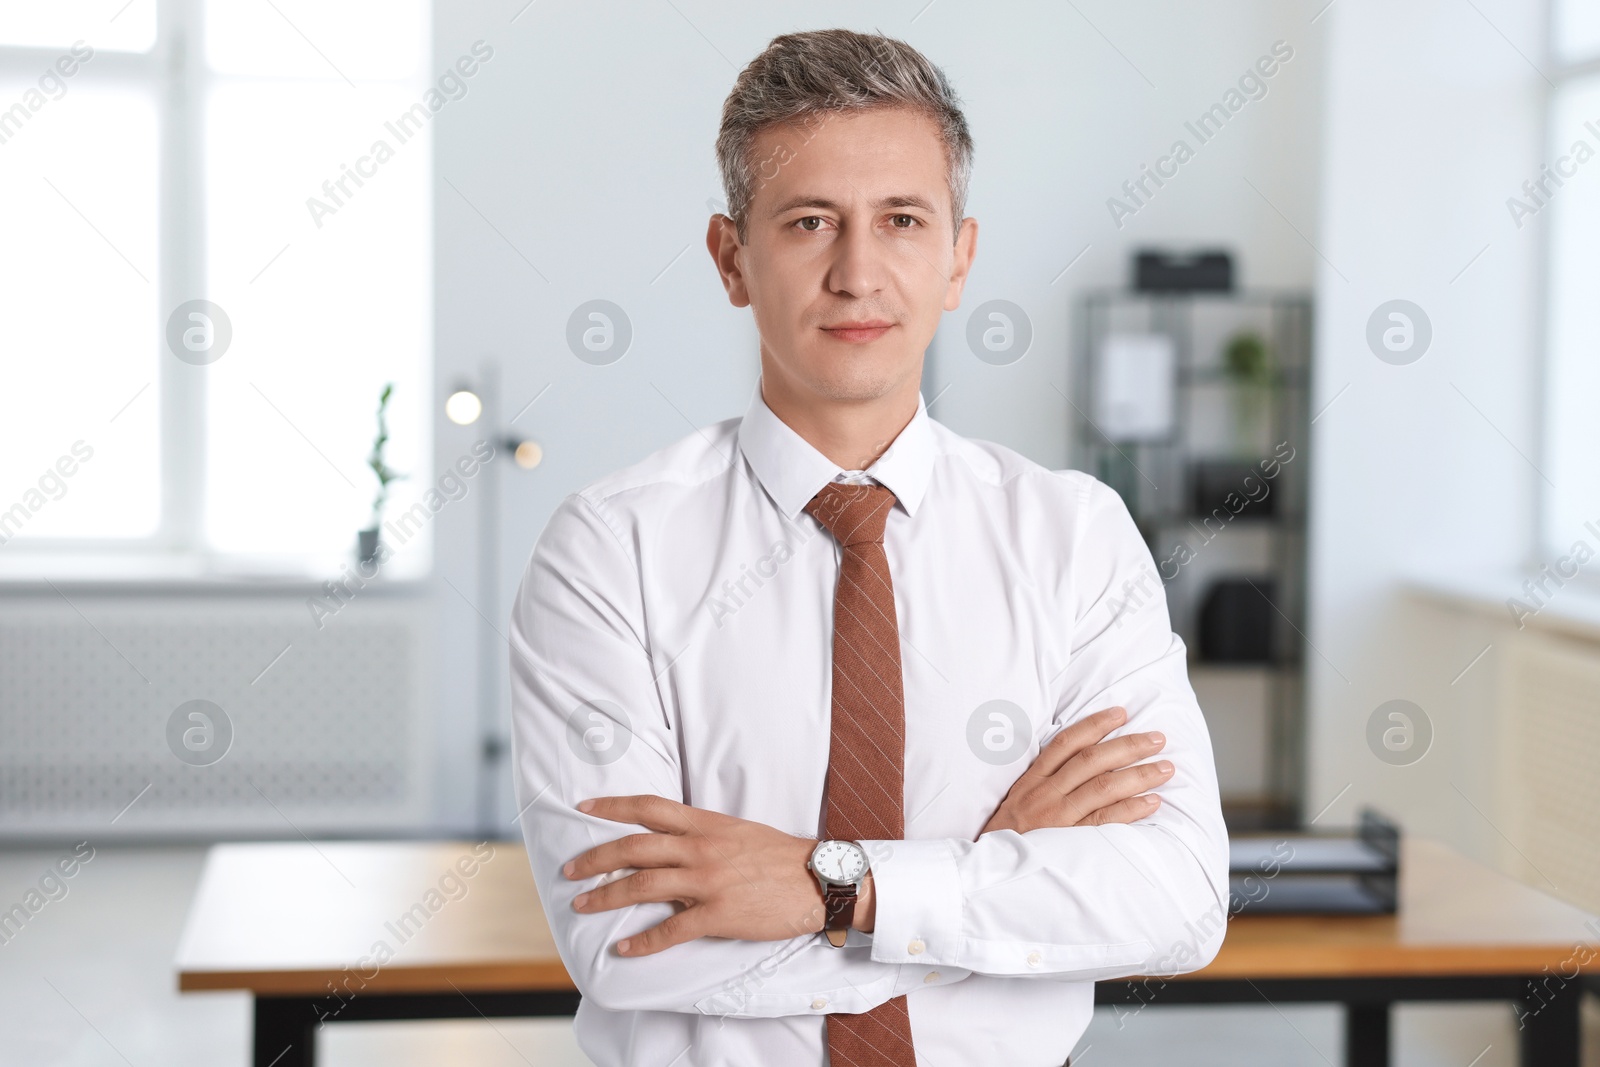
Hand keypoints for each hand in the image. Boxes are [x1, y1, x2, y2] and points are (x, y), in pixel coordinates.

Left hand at [564, 795, 826, 956]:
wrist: (819, 880)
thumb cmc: (780, 856)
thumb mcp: (738, 832)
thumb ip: (702, 834)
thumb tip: (670, 842)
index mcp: (705, 824)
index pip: (649, 807)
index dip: (612, 806)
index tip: (584, 807)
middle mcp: (700, 849)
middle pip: (634, 848)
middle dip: (595, 858)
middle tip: (569, 870)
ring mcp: (708, 882)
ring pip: (643, 885)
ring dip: (606, 896)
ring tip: (582, 905)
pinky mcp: (719, 915)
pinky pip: (672, 929)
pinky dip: (643, 941)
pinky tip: (624, 947)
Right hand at [981, 705, 1171, 834]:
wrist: (990, 868)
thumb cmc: (1008, 834)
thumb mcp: (1018, 799)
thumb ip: (1044, 779)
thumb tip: (1082, 759)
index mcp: (1033, 779)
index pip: (1066, 742)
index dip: (1095, 725)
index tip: (1121, 713)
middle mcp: (1046, 793)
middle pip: (1091, 761)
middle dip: (1128, 746)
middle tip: (1158, 739)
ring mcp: (1058, 817)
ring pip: (1103, 787)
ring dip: (1138, 775)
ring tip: (1165, 768)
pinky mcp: (1069, 841)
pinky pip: (1105, 821)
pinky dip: (1131, 809)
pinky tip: (1152, 802)